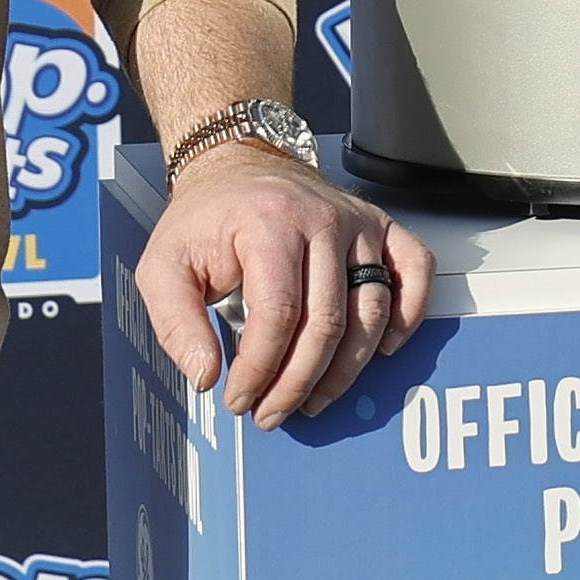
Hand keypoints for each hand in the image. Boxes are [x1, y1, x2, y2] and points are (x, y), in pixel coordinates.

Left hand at [136, 143, 433, 426]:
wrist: (238, 166)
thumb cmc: (206, 219)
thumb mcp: (163, 266)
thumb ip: (176, 323)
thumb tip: (205, 375)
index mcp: (268, 224)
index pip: (278, 315)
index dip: (260, 369)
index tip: (240, 399)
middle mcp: (322, 220)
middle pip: (326, 323)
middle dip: (298, 382)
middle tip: (272, 413)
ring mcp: (358, 223)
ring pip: (370, 312)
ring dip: (346, 370)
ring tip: (314, 400)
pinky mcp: (381, 227)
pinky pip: (416, 271)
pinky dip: (409, 314)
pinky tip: (383, 348)